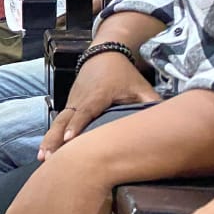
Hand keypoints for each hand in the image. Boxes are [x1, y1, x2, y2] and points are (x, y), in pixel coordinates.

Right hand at [37, 52, 159, 159]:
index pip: (86, 112)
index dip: (77, 126)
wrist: (103, 55)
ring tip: (42, 158)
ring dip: (49, 140)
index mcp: (98, 95)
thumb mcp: (141, 87)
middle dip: (55, 139)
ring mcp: (72, 102)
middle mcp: (80, 99)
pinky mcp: (69, 106)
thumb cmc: (124, 75)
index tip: (70, 140)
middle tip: (47, 157)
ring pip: (57, 123)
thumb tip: (171, 124)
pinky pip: (58, 123)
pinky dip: (51, 137)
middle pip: (64, 120)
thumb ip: (153, 103)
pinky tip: (45, 153)